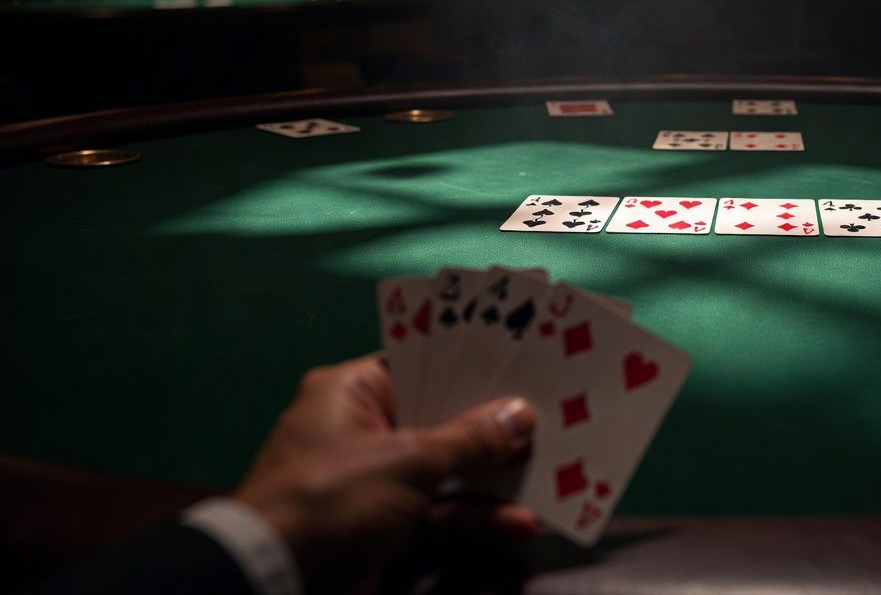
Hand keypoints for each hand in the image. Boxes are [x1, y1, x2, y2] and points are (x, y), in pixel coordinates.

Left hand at [233, 354, 536, 592]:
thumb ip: (468, 440)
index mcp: (352, 391)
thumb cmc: (333, 497)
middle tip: (551, 415)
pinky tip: (518, 522)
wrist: (272, 579)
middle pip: (440, 416)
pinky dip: (474, 516)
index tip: (522, 362)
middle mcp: (363, 427)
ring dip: (493, 476)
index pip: (421, 363)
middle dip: (493, 425)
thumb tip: (521, 414)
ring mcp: (375, 479)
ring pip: (446, 468)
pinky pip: (439, 510)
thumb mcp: (406, 462)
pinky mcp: (385, 523)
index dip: (471, 364)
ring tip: (550, 473)